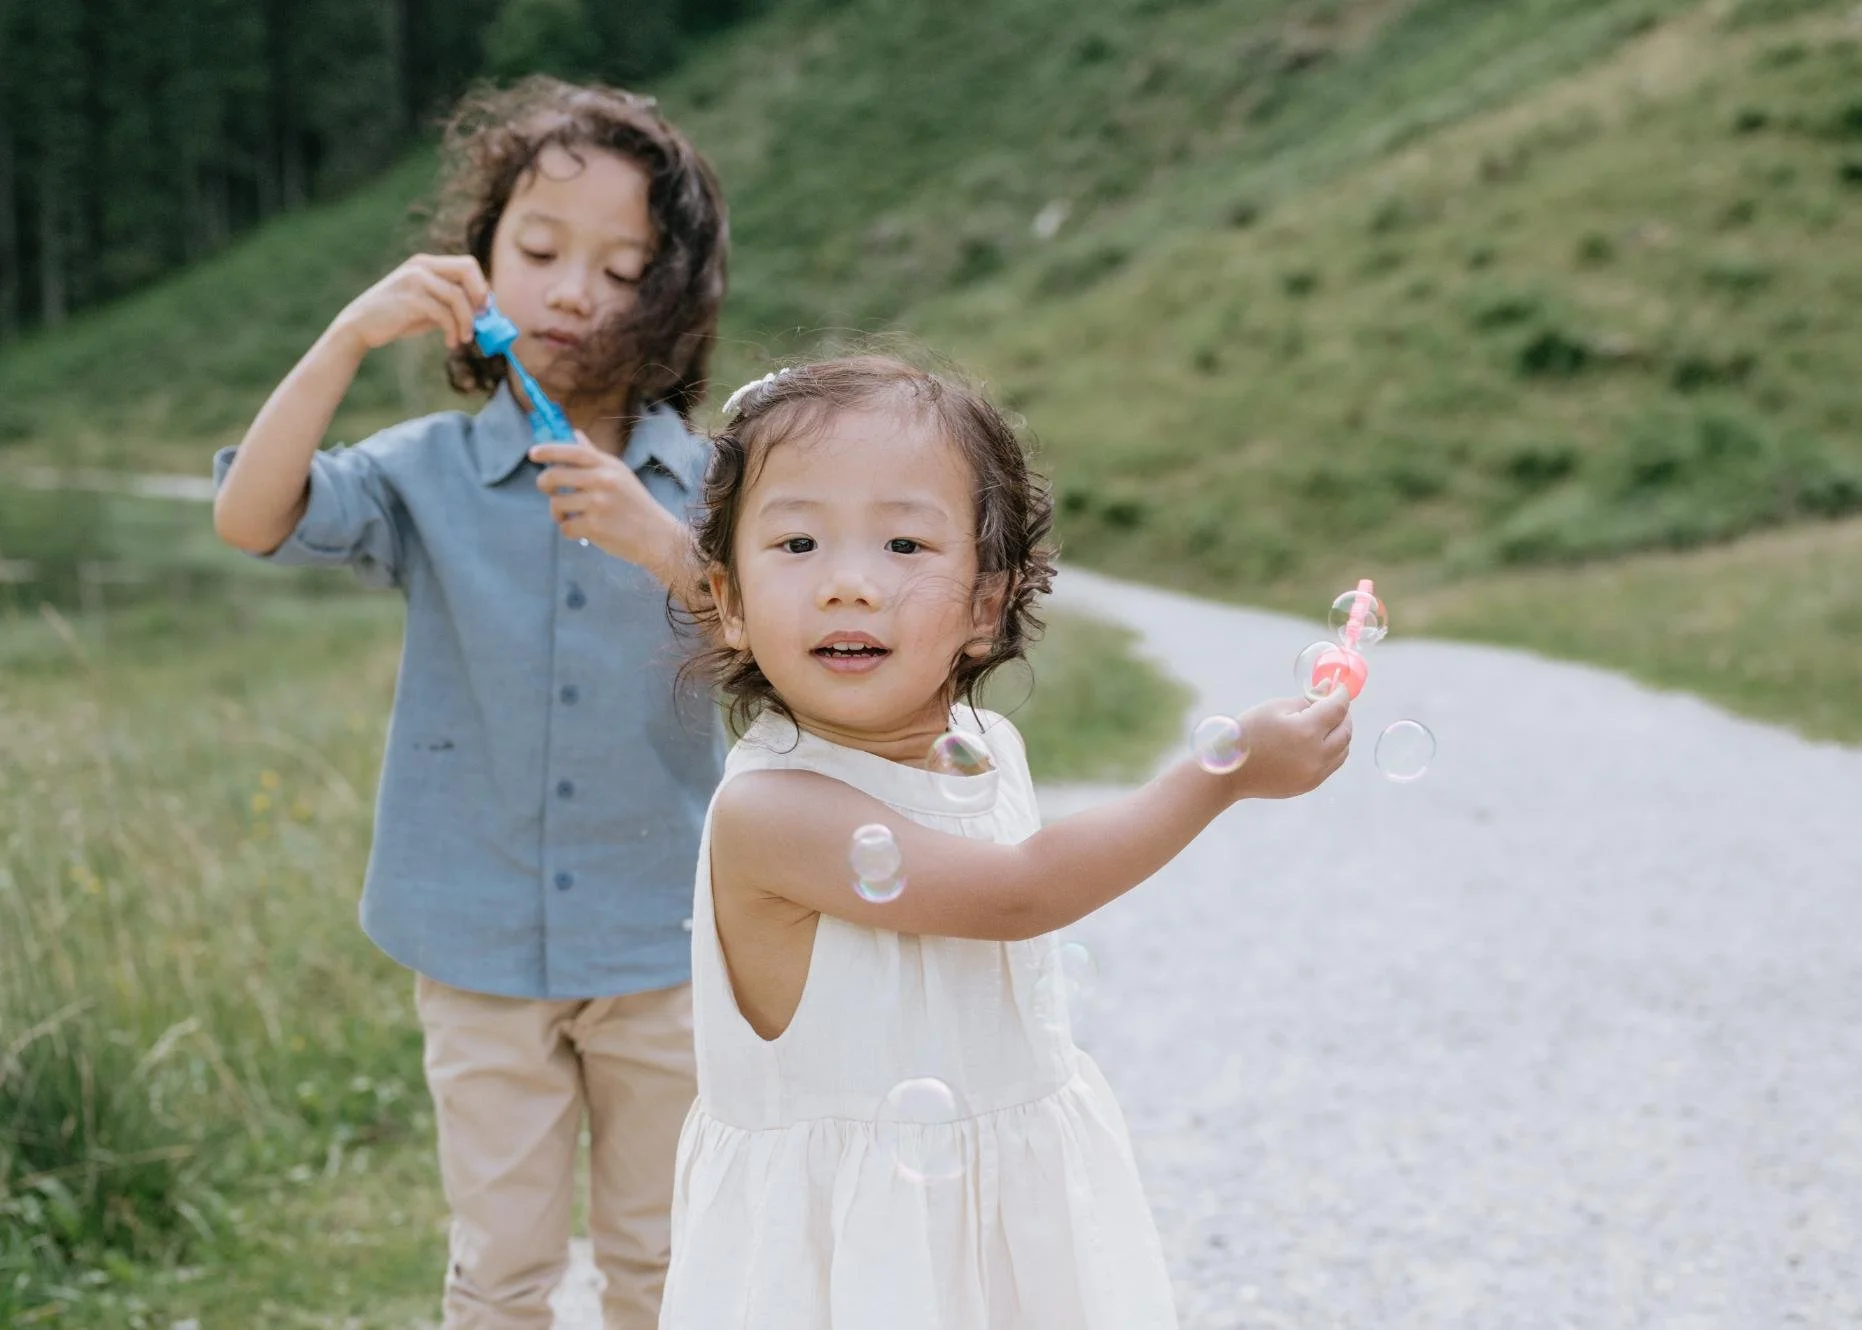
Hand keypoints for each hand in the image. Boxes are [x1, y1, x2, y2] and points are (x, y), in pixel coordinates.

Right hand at [330, 254, 489, 354]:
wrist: (359, 326)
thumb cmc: (396, 318)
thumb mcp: (427, 306)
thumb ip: (449, 303)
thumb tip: (484, 310)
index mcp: (426, 264)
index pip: (467, 265)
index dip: (481, 287)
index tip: (483, 310)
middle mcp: (422, 266)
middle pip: (468, 269)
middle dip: (480, 297)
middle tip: (480, 320)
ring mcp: (415, 280)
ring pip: (458, 296)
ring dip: (468, 322)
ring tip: (464, 339)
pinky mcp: (411, 299)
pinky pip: (445, 314)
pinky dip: (453, 331)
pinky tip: (450, 342)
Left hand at [531, 436, 683, 572]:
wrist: (657, 536)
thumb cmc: (635, 504)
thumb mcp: (620, 474)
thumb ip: (594, 456)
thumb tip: (575, 434)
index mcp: (608, 466)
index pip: (572, 452)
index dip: (549, 450)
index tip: (533, 453)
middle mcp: (602, 481)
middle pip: (554, 476)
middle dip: (544, 484)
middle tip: (549, 489)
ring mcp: (598, 504)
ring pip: (556, 504)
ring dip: (558, 513)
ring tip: (571, 516)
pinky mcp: (595, 527)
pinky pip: (565, 526)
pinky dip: (568, 529)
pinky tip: (582, 530)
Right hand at [1226, 684, 1352, 799]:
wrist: (1230, 772)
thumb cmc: (1248, 733)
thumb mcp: (1274, 708)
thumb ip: (1307, 699)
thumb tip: (1328, 687)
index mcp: (1306, 731)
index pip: (1338, 708)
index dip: (1342, 694)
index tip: (1340, 687)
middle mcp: (1316, 755)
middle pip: (1345, 731)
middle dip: (1344, 715)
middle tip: (1334, 704)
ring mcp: (1315, 773)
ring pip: (1343, 750)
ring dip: (1340, 734)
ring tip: (1327, 724)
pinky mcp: (1310, 784)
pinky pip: (1332, 764)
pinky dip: (1333, 750)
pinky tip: (1318, 742)